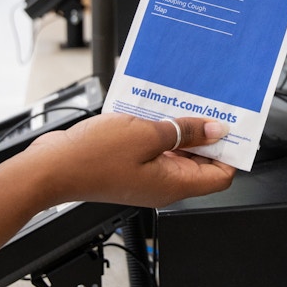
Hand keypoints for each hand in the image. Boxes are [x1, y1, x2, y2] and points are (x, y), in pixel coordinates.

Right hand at [24, 114, 234, 207]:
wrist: (51, 167)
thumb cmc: (92, 158)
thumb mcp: (147, 135)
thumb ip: (184, 132)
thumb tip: (215, 130)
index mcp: (174, 184)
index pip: (220, 176)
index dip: (231, 153)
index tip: (235, 128)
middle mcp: (163, 184)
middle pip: (200, 162)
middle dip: (208, 134)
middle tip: (209, 106)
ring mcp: (146, 174)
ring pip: (177, 151)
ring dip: (182, 127)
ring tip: (183, 102)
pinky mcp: (130, 164)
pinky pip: (155, 146)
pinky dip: (160, 128)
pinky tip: (156, 108)